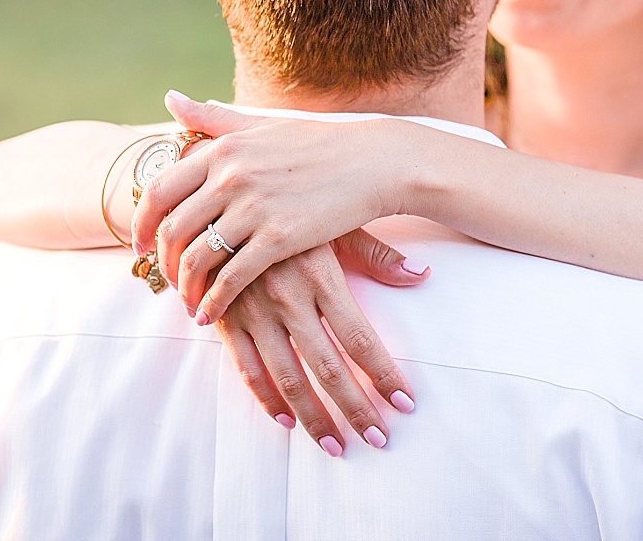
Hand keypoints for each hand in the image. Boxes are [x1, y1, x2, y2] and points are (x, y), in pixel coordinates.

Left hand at [133, 93, 416, 322]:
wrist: (372, 163)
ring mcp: (253, 207)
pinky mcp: (279, 238)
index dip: (142, 223)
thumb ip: (210, 119)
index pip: (159, 190)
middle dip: (162, 261)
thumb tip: (170, 98)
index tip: (138, 244)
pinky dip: (214, 302)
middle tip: (163, 280)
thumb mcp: (258, 126)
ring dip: (185, 287)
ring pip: (198, 257)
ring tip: (187, 302)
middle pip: (173, 228)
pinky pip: (232, 278)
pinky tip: (209, 316)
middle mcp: (230, 176)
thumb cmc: (316, 144)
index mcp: (221, 149)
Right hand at [213, 231, 423, 455]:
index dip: (384, 375)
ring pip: (289, 377)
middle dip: (356, 409)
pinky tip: (286, 421)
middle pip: (329, 368)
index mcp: (321, 276)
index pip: (360, 339)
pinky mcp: (225, 319)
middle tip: (378, 439)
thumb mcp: (334, 223)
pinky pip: (246, 368)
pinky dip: (266, 398)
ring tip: (336, 446)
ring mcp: (254, 312)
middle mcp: (289, 299)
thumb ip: (376, 255)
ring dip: (314, 417)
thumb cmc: (288, 210)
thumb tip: (422, 277)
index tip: (405, 404)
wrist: (219, 196)